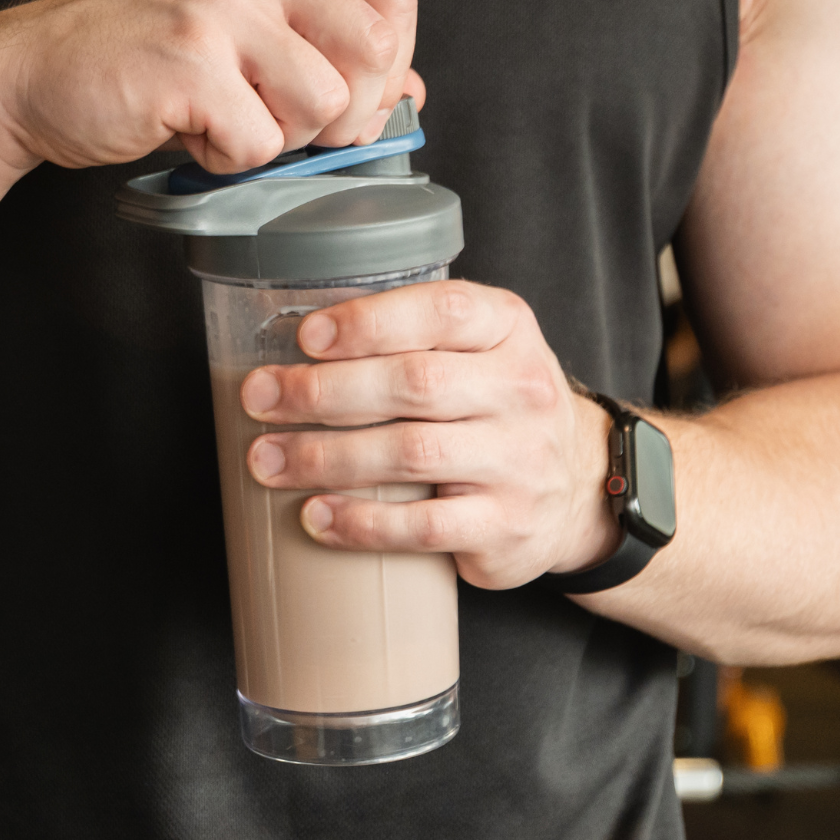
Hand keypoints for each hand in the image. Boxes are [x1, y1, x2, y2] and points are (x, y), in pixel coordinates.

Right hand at [0, 0, 420, 171]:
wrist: (29, 72)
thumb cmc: (136, 58)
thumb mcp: (240, 34)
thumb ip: (323, 51)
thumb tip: (409, 89)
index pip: (392, 0)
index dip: (390, 67)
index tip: (351, 104)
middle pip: (375, 50)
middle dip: (348, 115)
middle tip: (290, 128)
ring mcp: (218, 10)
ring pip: (323, 103)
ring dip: (280, 140)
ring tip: (225, 123)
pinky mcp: (186, 62)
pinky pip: (258, 141)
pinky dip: (228, 160)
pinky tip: (190, 134)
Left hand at [238, 280, 620, 588]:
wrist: (580, 485)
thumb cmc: (498, 403)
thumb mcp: (479, 347)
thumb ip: (411, 334)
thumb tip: (296, 345)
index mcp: (509, 329)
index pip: (442, 311)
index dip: (369, 322)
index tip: (306, 337)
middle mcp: (522, 389)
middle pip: (414, 384)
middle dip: (323, 392)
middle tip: (260, 399)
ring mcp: (518, 461)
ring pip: (411, 454)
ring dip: (326, 457)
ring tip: (267, 459)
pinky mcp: (506, 526)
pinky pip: (423, 527)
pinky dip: (361, 523)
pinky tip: (316, 515)